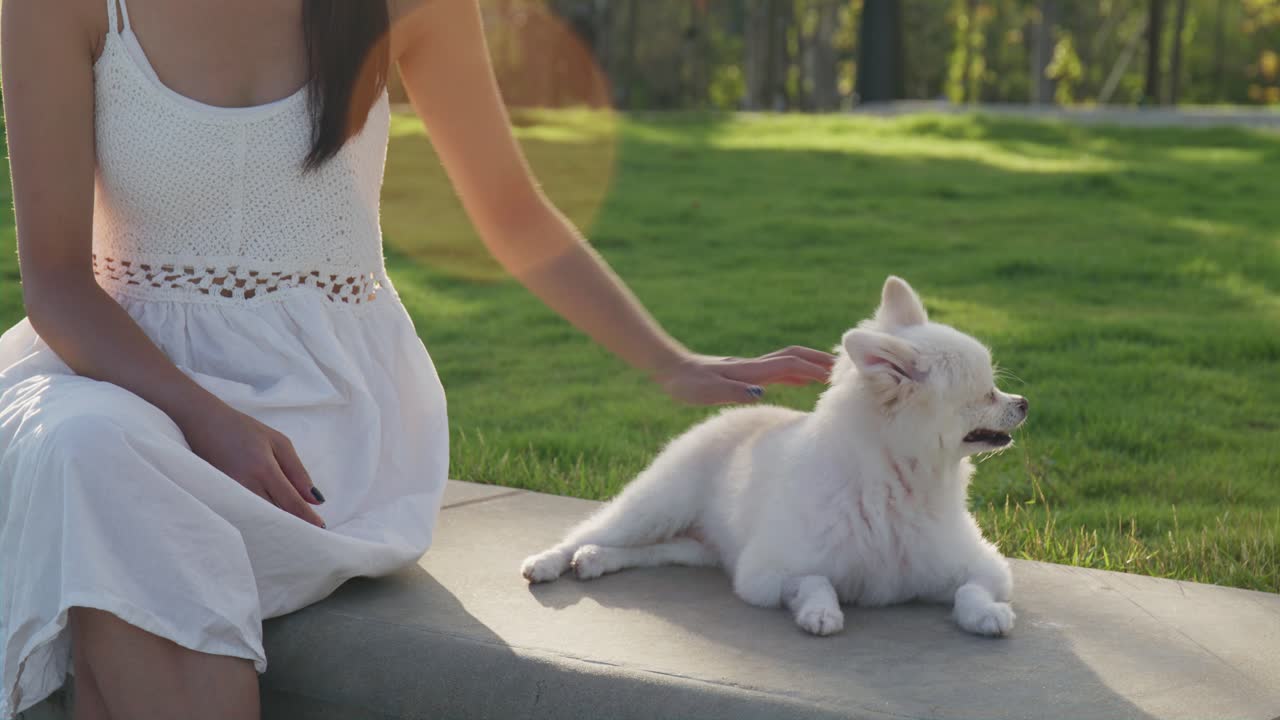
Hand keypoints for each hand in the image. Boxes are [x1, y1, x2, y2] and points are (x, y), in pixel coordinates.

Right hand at [180, 402, 326, 528]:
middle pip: (276, 515)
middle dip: (294, 525)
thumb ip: (298, 472)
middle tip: (311, 534)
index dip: (307, 518)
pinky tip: (269, 523)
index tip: (321, 528)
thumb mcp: (279, 442)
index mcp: (264, 469)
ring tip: (293, 531)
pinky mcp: (219, 496)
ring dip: (277, 525)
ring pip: (260, 518)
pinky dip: (259, 520)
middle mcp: (246, 484)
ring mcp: (230, 492)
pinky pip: (244, 514)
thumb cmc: (244, 429)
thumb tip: (315, 499)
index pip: (291, 502)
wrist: (204, 422)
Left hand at [654, 346, 835, 404]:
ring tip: (834, 374)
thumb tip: (760, 394)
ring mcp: (751, 368)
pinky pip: (778, 370)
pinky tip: (803, 381)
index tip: (836, 376)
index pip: (790, 366)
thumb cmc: (686, 384)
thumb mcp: (706, 392)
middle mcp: (754, 366)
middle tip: (847, 369)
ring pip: (789, 362)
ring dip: (812, 365)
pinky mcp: (745, 373)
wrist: (670, 368)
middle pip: (795, 357)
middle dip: (820, 361)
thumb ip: (732, 392)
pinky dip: (797, 373)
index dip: (814, 369)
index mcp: (750, 371)